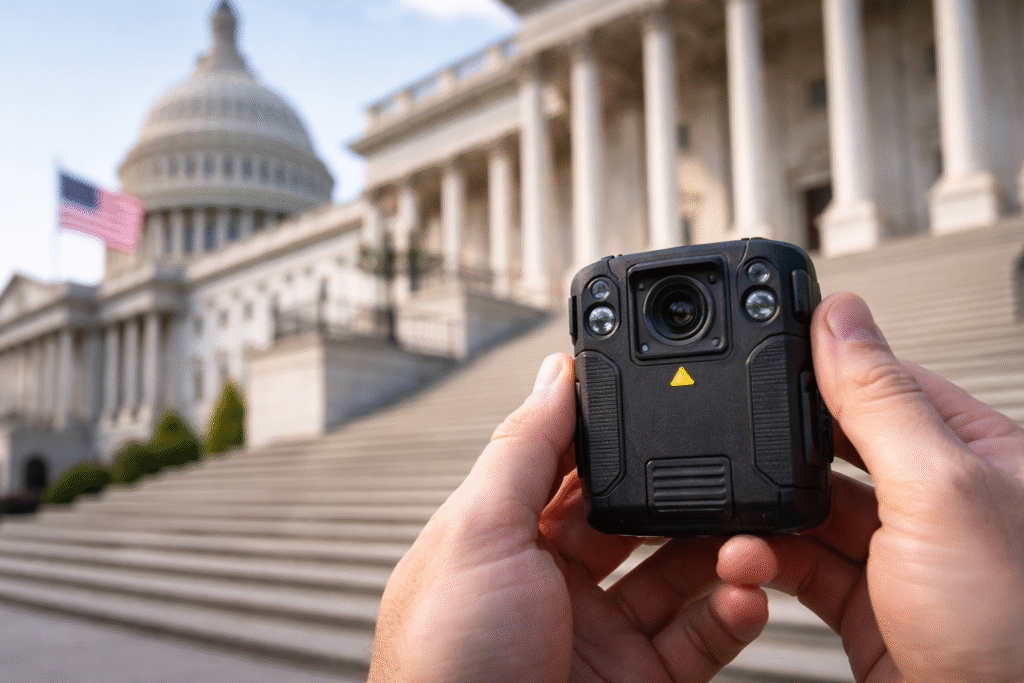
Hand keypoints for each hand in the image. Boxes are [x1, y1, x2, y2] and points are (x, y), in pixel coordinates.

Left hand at [370, 353, 769, 682]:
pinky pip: (700, 635)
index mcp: (504, 535)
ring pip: (678, 573)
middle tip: (730, 474)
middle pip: (637, 517)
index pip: (573, 466)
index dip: (618, 435)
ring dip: (722, 552)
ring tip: (751, 541)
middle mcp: (552, 579)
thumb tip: (556, 374)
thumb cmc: (444, 666)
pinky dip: (732, 612)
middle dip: (684, 494)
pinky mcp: (639, 679)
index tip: (670, 398)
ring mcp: (598, 632)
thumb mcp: (476, 535)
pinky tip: (747, 593)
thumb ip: (524, 451)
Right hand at [718, 293, 1023, 682]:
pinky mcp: (865, 603)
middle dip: (778, 453)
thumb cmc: (1016, 629)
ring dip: (764, 516)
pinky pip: (800, 564)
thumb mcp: (940, 491)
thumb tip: (841, 319)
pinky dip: (764, 563)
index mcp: (974, 450)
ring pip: (808, 509)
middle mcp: (937, 498)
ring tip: (737, 526)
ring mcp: (899, 554)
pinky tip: (748, 563)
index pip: (885, 381)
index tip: (761, 356)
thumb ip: (880, 402)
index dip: (822, 368)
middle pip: (833, 446)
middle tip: (737, 452)